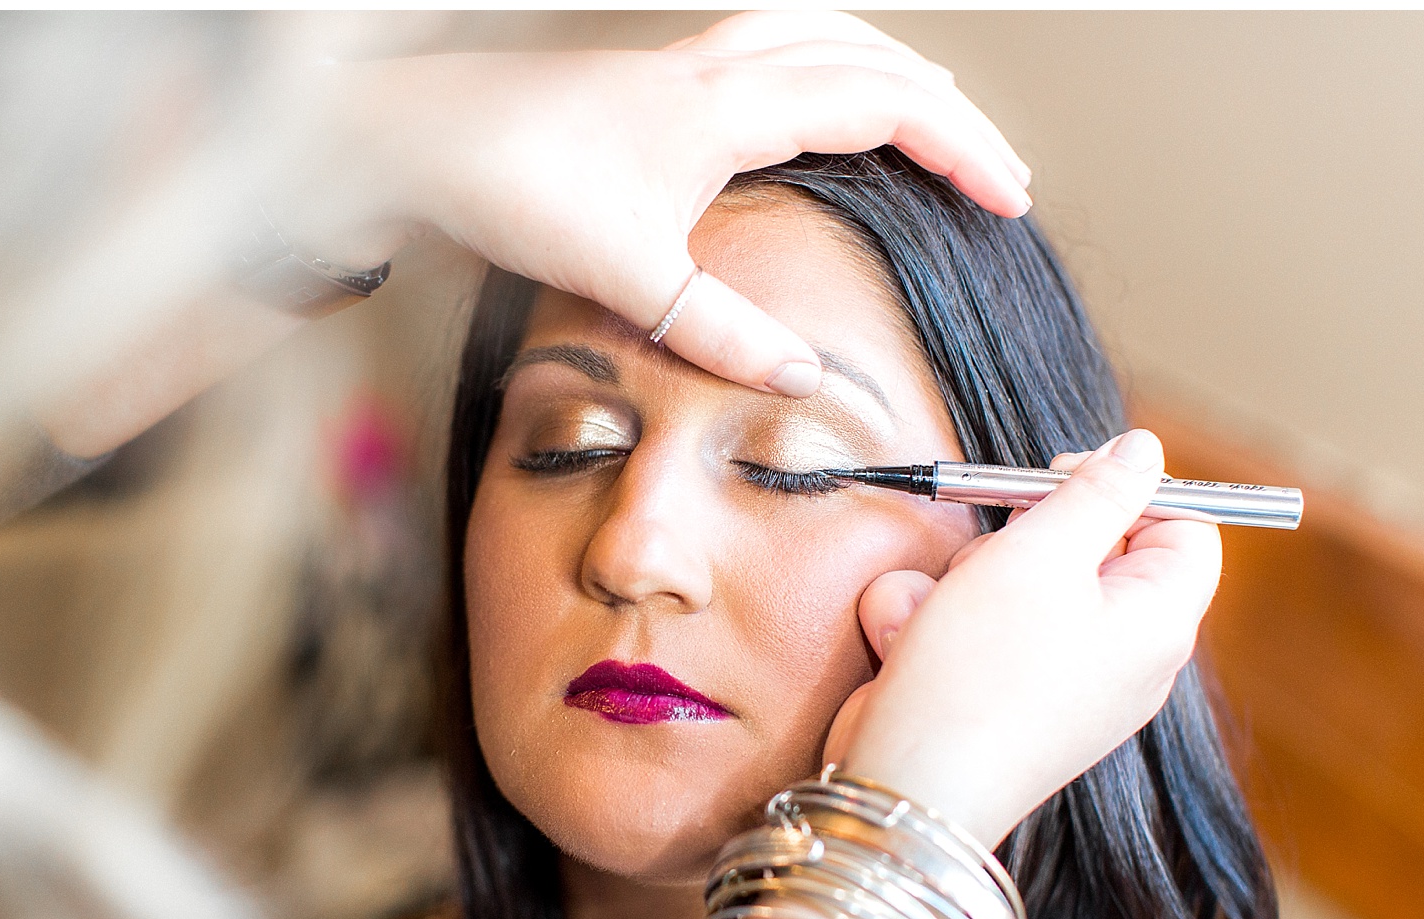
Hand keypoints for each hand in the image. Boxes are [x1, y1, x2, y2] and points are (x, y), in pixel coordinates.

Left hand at [282, 11, 1029, 398]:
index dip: (960, 147)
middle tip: (994, 167)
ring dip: (885, 67)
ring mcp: (679, 66)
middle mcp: (714, 71)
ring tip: (930, 107)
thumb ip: (724, 330)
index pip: (883, 106)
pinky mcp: (647, 82)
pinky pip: (762, 43)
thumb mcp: (633, 277)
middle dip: (944, 111)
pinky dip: (814, 59)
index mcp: (728, 110)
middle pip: (867, 58)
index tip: (1010, 194)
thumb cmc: (510, 187)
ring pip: (816, 34)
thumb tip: (804, 378)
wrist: (414, 140)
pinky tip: (802, 100)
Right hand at [823, 429, 1221, 845]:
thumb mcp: (1039, 556)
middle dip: (1024, 537)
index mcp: (1158, 622)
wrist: (908, 785)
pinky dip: (934, 625)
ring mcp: (1061, 681)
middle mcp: (1121, 657)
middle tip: (991, 549)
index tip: (1063, 475)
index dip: (1130, 490)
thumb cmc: (981, 674)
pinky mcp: (1002, 698)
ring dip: (962, 582)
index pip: (1187, 527)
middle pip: (1093, 551)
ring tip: (933, 614)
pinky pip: (977, 631)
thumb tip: (1143, 449)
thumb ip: (1096, 493)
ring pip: (1020, 585)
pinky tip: (906, 647)